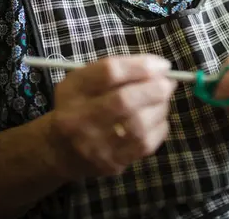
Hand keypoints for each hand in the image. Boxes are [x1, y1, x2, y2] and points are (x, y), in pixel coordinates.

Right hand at [46, 55, 175, 179]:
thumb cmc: (80, 104)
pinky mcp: (111, 163)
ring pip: (138, 125)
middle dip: (155, 89)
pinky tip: (157, 118)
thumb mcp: (84, 79)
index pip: (109, 72)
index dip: (140, 66)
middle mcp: (81, 117)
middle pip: (125, 101)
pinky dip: (159, 127)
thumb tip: (157, 67)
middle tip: (168, 82)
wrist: (60, 149)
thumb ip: (115, 69)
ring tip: (163, 99)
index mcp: (75, 89)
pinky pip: (145, 144)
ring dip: (160, 107)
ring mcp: (96, 144)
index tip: (162, 64)